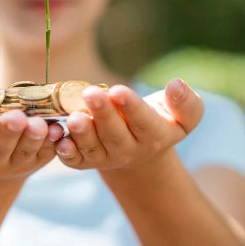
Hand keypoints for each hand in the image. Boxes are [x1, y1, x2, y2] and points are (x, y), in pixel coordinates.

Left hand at [54, 78, 203, 170]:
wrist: (140, 151)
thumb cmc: (160, 121)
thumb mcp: (183, 115)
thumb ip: (185, 103)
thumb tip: (177, 84)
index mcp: (154, 136)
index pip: (143, 121)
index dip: (131, 107)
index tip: (119, 91)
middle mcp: (129, 150)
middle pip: (114, 134)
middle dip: (103, 114)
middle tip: (91, 93)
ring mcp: (105, 157)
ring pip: (92, 147)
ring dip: (81, 133)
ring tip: (74, 117)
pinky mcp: (84, 161)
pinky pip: (74, 160)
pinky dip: (65, 151)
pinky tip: (58, 138)